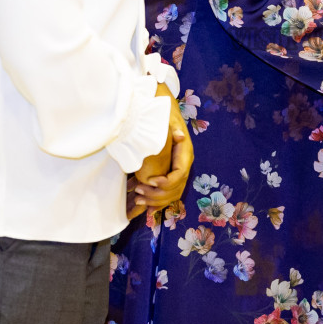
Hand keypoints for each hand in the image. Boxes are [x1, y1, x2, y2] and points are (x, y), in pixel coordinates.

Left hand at [129, 86, 192, 219]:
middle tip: (139, 193)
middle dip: (158, 195)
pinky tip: (147, 210)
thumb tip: (180, 136)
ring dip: (156, 201)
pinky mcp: (170, 175)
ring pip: (173, 194)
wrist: (164, 113)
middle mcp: (184, 164)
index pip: (180, 173)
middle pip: (176, 188)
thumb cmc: (164, 117)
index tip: (150, 181)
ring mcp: (178, 171)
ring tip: (138, 201)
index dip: (167, 182)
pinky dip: (158, 203)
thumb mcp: (168, 120)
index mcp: (184, 153)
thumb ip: (173, 128)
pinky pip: (168, 194)